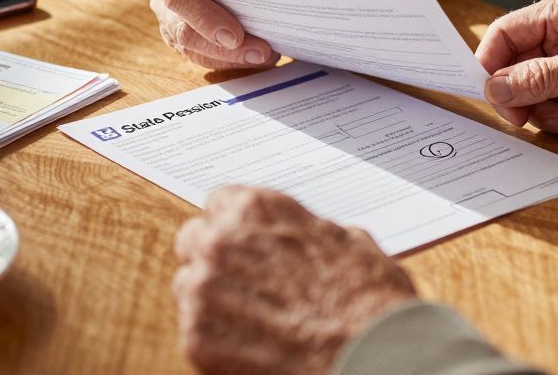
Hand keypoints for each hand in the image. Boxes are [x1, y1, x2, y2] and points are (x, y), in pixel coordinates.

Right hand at [148, 0, 294, 68]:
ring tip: (265, 54)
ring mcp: (168, 7)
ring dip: (228, 57)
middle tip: (261, 51)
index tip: (235, 35)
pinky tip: (256, 56)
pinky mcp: (179, 29)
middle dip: (221, 46)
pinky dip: (228, 59)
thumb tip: (264, 9)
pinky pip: (199, 53)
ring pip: (189, 45)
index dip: (204, 17)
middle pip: (180, 26)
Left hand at [173, 187, 416, 374]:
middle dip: (214, 256)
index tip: (245, 243)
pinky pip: (193, 328)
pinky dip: (216, 336)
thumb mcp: (347, 241)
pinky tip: (251, 343)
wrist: (369, 354)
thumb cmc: (367, 299)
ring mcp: (204, 290)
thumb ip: (304, 231)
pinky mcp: (197, 336)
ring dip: (211, 296)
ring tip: (252, 317)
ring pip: (188, 283)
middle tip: (244, 280)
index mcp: (255, 210)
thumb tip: (302, 236)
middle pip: (194, 239)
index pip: (219, 203)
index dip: (236, 226)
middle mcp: (221, 242)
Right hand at [476, 0, 557, 134]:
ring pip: (534, 93)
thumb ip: (541, 78)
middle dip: (524, 96)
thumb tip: (495, 87)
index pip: (506, 33)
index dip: (492, 63)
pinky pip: (556, 109)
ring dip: (548, 112)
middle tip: (530, 118)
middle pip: (516, 68)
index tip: (493, 94)